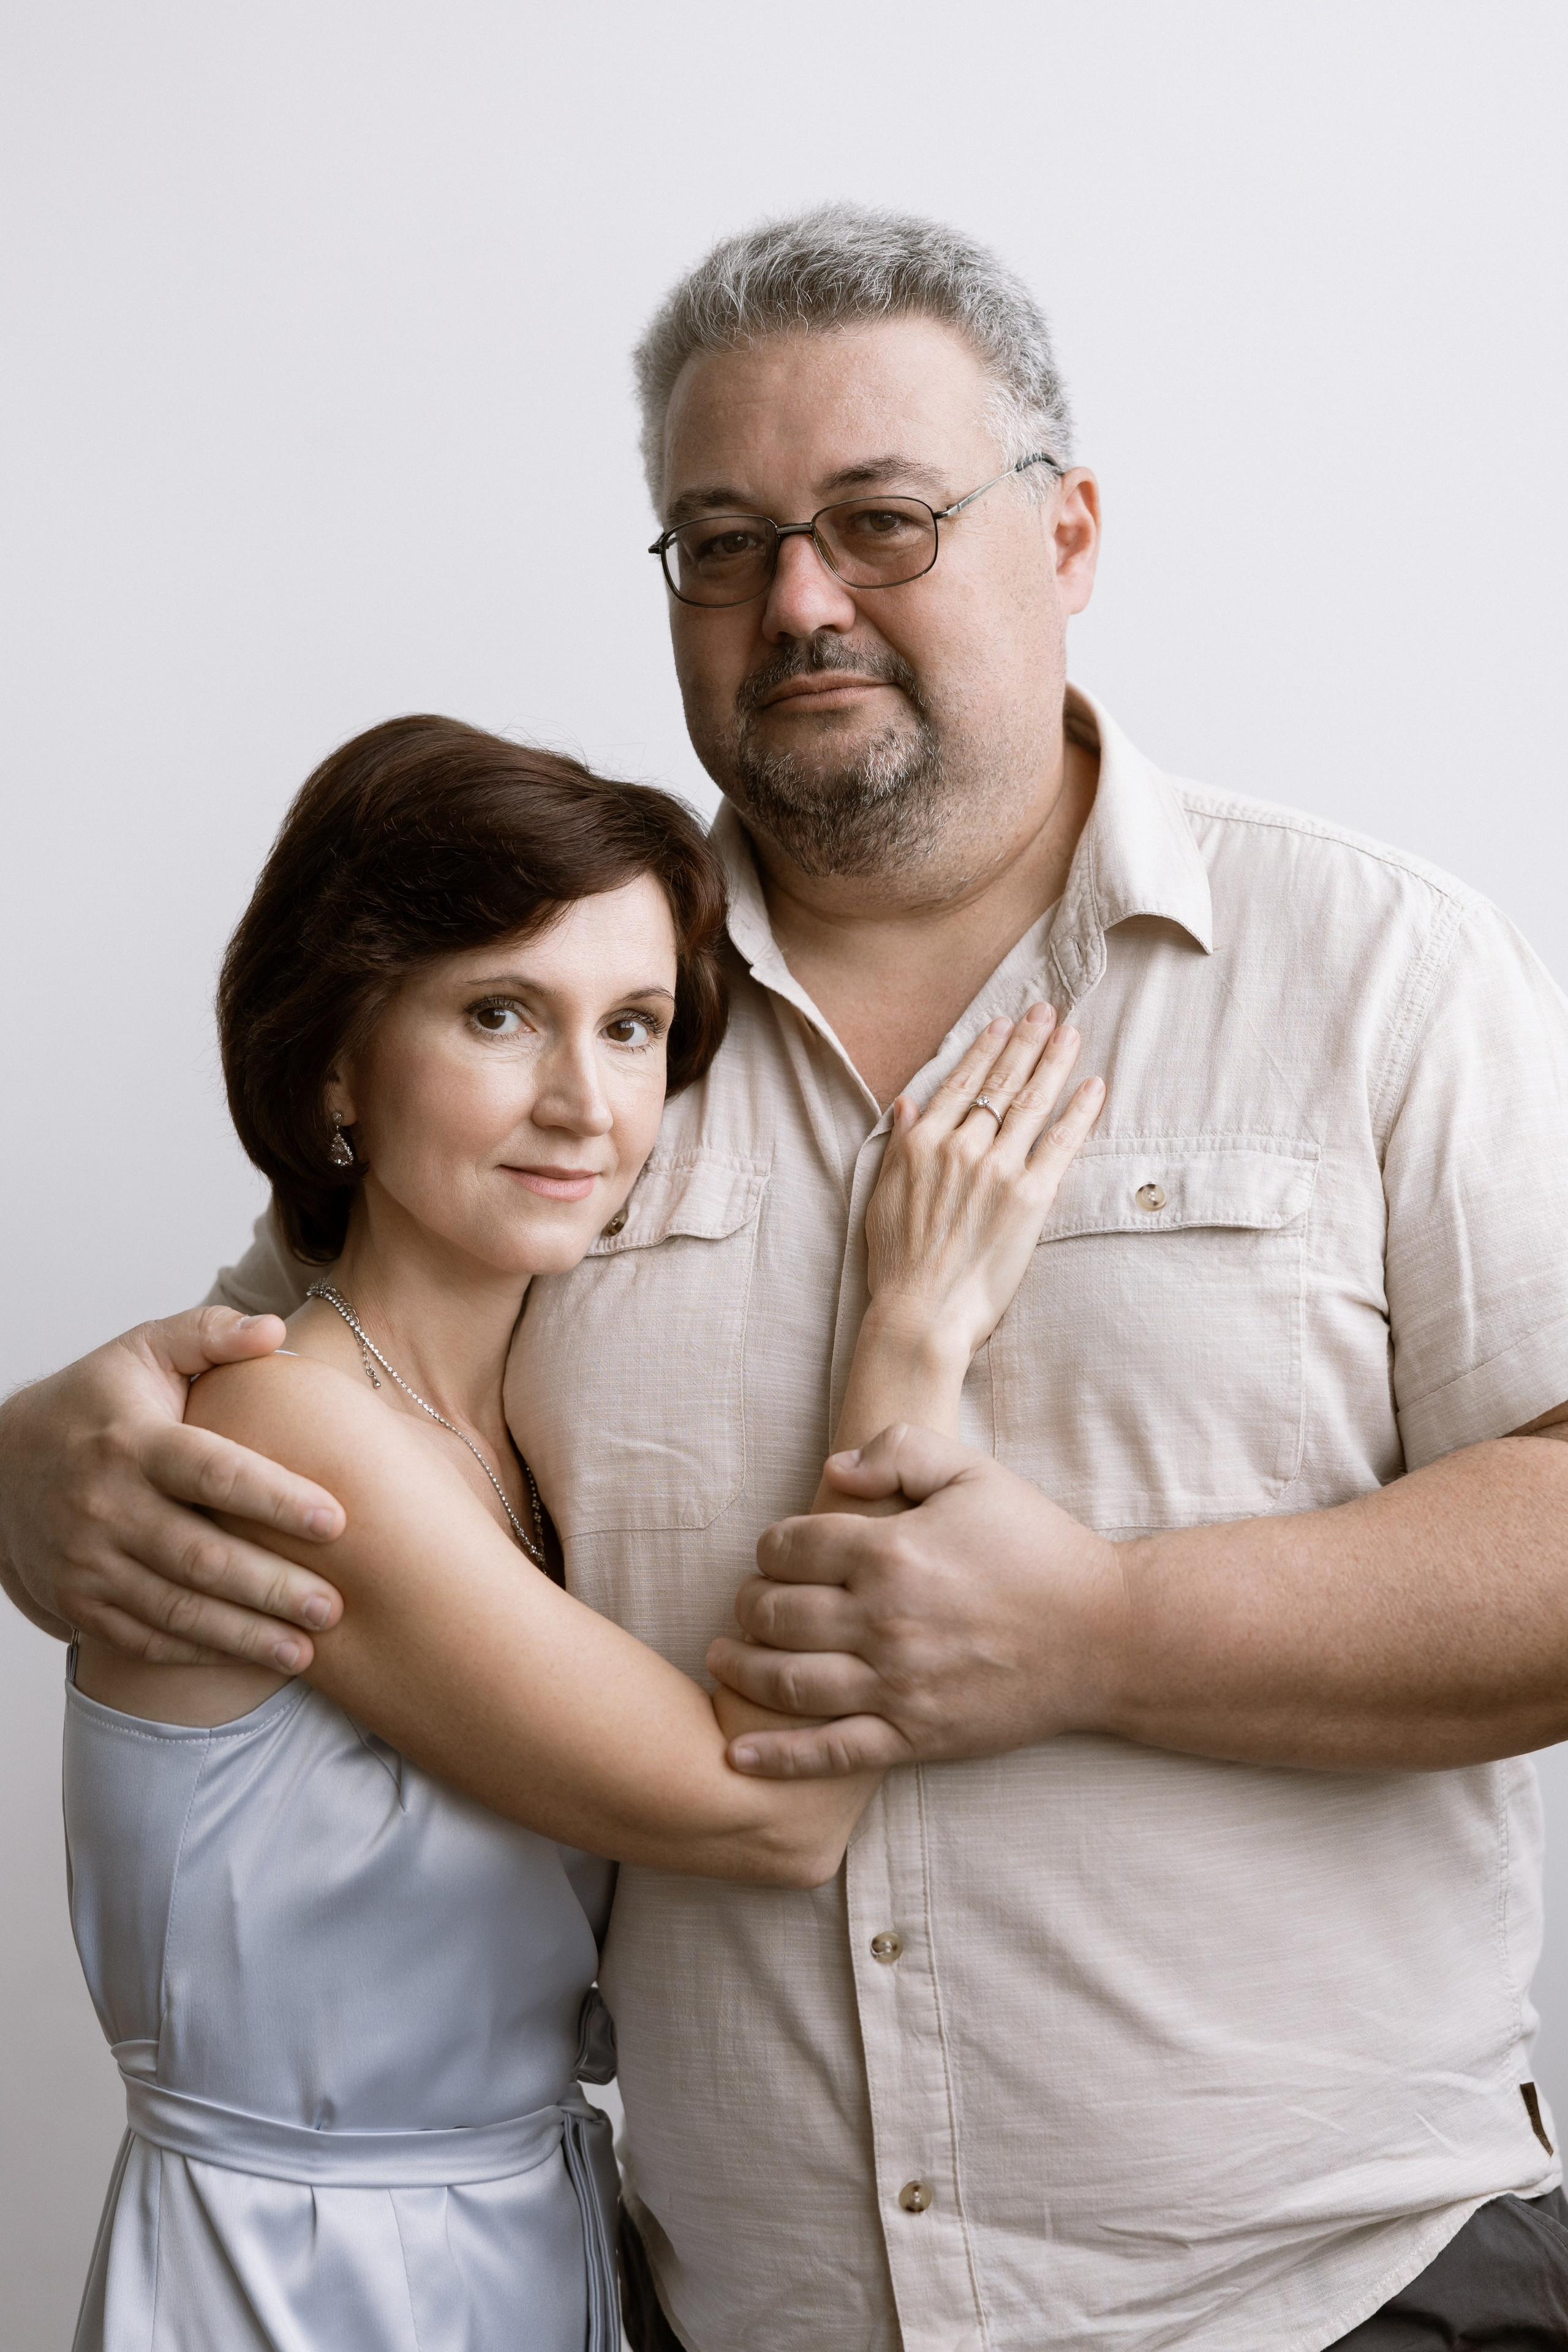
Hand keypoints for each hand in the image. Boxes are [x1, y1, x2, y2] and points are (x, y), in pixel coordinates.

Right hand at [0, 1307, 345, 1667]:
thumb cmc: (97, 1403)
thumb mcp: (143, 1351)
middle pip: (201, 1556)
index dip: (276, 1499)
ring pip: (175, 1608)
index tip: (337, 1521)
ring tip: (307, 1650)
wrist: (0, 1463)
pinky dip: (199, 1652)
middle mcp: (106, 1506)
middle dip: (272, 1587)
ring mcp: (87, 1561)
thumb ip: (209, 1335)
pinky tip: (250, 1657)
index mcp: (133, 1442)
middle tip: (335, 1606)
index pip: (214, 1472)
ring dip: (244, 1635)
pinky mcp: (78, 1601)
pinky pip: (144, 1636)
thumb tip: (274, 1329)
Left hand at [707, 1423, 1125, 1776]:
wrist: (1107, 1635)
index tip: (774, 1554)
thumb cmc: (1039, 1547)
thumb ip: (898, 1450)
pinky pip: (830, 1754)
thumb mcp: (974, 1472)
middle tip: (749, 1603)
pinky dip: (775, 1757)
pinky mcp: (916, 1737)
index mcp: (891, 1551)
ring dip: (742, 1669)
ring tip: (723, 1657)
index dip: (769, 1547)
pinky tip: (737, 1751)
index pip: (788, 1548)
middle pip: (774, 1615)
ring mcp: (898, 1686)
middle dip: (748, 1604)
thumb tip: (832, 1472)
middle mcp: (884, 1621)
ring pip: (787, 1683)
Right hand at [864, 1007, 1101, 1362]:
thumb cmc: (897, 1267)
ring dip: (1054, 1062)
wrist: (921, 1314)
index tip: (1002, 1024)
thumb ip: (900, 1147)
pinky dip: (1079, 1112)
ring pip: (1032, 1102)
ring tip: (1071, 1033)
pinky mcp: (1030, 1197)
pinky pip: (1061, 1143)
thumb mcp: (882, 1198)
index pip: (959, 1084)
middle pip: (1001, 1083)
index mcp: (923, 1145)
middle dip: (1026, 1042)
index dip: (985, 1051)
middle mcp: (961, 1147)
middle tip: (1047, 1010)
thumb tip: (907, 1105)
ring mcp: (997, 1169)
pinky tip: (1095, 1086)